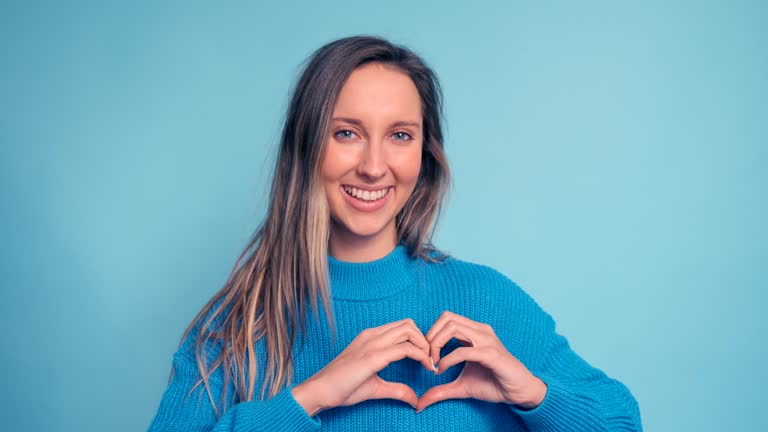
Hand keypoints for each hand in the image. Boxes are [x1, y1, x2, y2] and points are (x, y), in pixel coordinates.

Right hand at [292, 318, 433, 415]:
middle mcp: (372, 335)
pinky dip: (420, 355)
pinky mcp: (372, 357)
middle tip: (431, 359)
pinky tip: (425, 367)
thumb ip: (396, 390)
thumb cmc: (342, 387)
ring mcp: (372, 344)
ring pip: (409, 330)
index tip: (427, 359)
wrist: (320, 391)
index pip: (403, 327)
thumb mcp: (375, 387)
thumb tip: (415, 399)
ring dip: (425, 345)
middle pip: (409, 324)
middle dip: (426, 340)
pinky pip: (404, 348)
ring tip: (430, 363)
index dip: (419, 340)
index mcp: (371, 338)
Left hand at [416, 311, 547, 412]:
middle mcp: (480, 331)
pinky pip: (464, 350)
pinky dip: (448, 360)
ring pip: (453, 327)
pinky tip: (442, 370)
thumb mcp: (461, 386)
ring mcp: (486, 340)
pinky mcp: (491, 354)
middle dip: (431, 337)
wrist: (518, 392)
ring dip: (437, 344)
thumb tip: (420, 404)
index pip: (446, 318)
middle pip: (447, 318)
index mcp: (474, 331)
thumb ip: (441, 390)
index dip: (431, 334)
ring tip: (434, 363)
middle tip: (427, 358)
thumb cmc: (493, 384)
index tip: (426, 356)